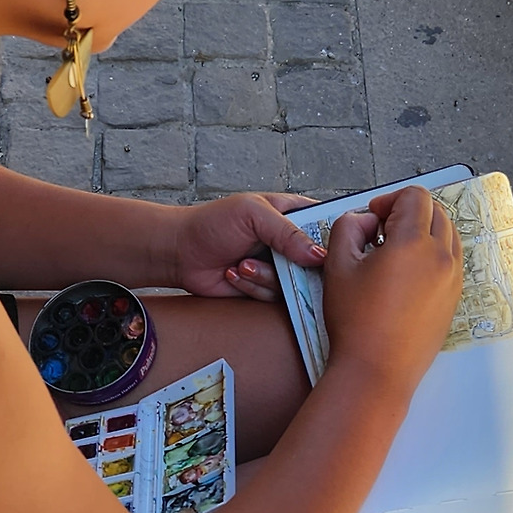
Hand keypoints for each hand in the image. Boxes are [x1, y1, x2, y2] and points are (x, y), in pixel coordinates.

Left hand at [173, 192, 326, 302]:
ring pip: (296, 284)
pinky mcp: (266, 290)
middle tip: (273, 261)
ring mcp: (280, 268)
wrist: (180, 253)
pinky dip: (253, 287)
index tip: (324, 253)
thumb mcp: (252, 214)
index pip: (328, 226)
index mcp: (293, 215)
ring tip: (240, 264)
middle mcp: (290, 243)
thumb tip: (319, 256)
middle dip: (294, 267)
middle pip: (318, 263)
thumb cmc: (212, 223)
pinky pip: (275, 298)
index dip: (332, 241)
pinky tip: (233, 274)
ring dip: (265, 277)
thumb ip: (287, 232)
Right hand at [320, 185, 462, 398]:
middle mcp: (441, 257)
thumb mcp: (337, 265)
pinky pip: (451, 260)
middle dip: (408, 212)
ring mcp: (452, 279)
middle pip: (435, 211)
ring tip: (395, 254)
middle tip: (382, 233)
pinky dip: (433, 254)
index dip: (390, 199)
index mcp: (414, 243)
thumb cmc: (355, 323)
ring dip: (424, 232)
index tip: (374, 217)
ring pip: (448, 234)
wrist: (376, 371)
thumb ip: (347, 227)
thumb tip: (365, 220)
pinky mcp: (454, 298)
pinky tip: (407, 274)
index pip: (415, 196)